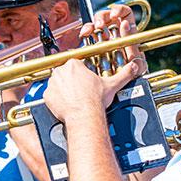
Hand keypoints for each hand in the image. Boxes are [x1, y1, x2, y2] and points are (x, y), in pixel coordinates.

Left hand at [44, 4, 146, 123]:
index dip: (81, 74)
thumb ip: (124, 74)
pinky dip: (56, 99)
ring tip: (74, 98)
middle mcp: (60, 71)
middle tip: (80, 91)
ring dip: (63, 89)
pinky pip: (50, 95)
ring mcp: (52, 83)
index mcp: (74, 65)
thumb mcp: (112, 85)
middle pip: (65, 73)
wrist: (84, 116)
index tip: (85, 82)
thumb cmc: (95, 101)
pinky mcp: (47, 95)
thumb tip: (133, 68)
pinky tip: (66, 104)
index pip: (76, 65)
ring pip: (57, 83)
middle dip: (72, 81)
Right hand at [84, 4, 145, 74]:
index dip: (119, 10)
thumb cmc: (132, 79)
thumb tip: (125, 25)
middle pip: (108, 16)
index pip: (125, 13)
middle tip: (100, 25)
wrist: (118, 90)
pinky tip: (84, 34)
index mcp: (129, 35)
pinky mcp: (93, 46)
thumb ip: (133, 45)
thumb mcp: (137, 64)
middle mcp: (116, 35)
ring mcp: (104, 40)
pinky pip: (88, 34)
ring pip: (96, 23)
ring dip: (92, 24)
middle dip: (102, 17)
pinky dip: (85, 31)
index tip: (113, 15)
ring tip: (89, 31)